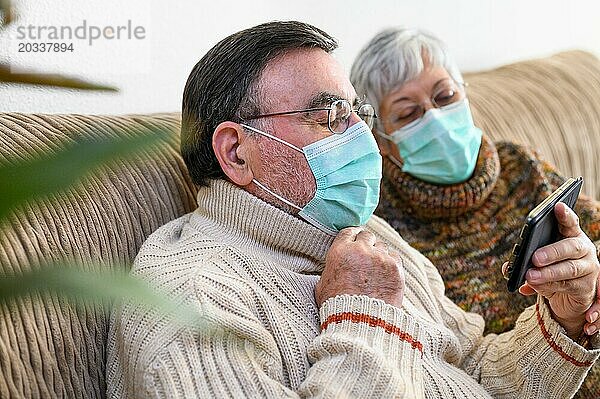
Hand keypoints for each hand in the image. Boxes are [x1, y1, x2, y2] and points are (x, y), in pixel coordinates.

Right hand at [315, 227, 403, 307]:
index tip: (354, 242)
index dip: (352, 237)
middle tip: (366, 256)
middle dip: (366, 244)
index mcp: (340, 252)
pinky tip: (386, 275)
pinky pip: (395, 257)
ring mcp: (380, 258)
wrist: (359, 324)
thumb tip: (333, 268)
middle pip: (367, 235)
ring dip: (379, 254)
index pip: (348, 232)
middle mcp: (361, 250)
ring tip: (376, 270)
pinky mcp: (395, 268)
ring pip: (382, 246)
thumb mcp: (322, 286)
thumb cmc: (337, 309)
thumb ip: (330, 270)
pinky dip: (391, 263)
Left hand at [518, 202, 599, 338]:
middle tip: (535, 257)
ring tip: (530, 276)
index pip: (570, 223)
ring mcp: (588, 269)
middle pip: (572, 247)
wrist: (569, 297)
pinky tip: (535, 286)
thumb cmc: (551, 270)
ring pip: (570, 269)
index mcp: (571, 236)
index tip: (557, 205)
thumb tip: (507, 268)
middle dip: (552, 251)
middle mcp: (584, 250)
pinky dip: (549, 286)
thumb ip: (523, 261)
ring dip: (548, 273)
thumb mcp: (537, 262)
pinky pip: (567, 286)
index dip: (565, 215)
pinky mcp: (586, 288)